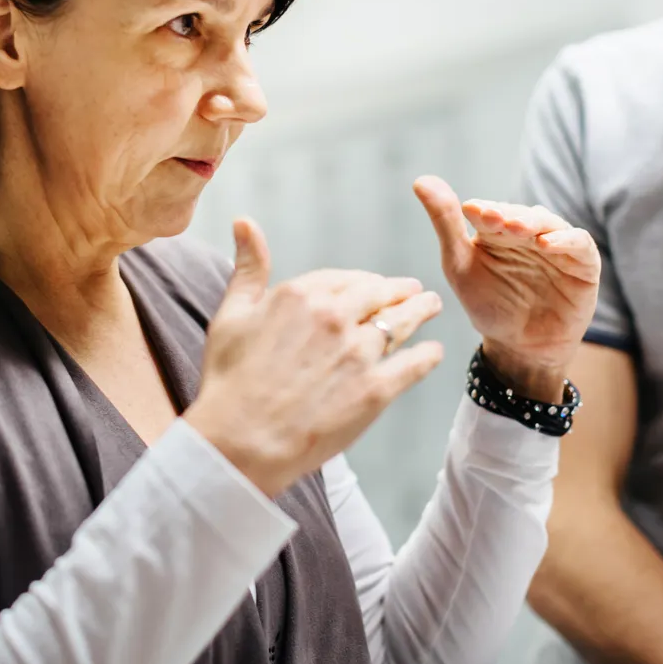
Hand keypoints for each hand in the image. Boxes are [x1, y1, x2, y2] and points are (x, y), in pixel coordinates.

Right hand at [185, 218, 444, 496]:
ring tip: (432, 307)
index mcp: (301, 295)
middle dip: (400, 291)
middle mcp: (335, 317)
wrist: (240, 442)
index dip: (363, 282)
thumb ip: (248, 267)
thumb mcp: (231, 315)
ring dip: (421, 311)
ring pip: (402, 322)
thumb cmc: (229, 381)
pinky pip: (414, 364)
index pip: (345, 278)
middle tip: (414, 292)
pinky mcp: (376, 390)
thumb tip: (244, 221)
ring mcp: (358, 353)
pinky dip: (427, 355)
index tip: (374, 285)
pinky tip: (433, 352)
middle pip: (380, 294)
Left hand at [413, 176, 599, 402]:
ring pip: (549, 223)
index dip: (483, 210)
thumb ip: (444, 224)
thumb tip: (421, 181)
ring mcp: (557, 245)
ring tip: (516, 228)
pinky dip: (565, 240)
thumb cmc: (489, 304)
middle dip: (507, 215)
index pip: (491, 211)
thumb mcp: (459, 265)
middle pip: (520, 214)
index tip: (471, 211)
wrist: (519, 347)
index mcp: (497, 230)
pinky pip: (580, 243)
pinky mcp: (583, 263)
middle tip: (493, 218)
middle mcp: (528, 232)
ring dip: (532, 223)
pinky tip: (547, 243)